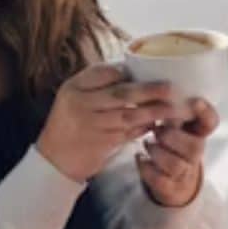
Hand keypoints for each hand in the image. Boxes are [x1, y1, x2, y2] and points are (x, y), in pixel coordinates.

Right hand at [37, 64, 176, 181]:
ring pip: (129, 115)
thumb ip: (96, 82)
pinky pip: (129, 132)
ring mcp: (92, 125)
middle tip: (171, 88)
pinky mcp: (103, 144)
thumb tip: (129, 68)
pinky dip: (144, 127)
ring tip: (174, 107)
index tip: (149, 70)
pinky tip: (158, 123)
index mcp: (74, 88)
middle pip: (121, 94)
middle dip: (149, 90)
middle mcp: (82, 105)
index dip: (127, 72)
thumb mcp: (72, 95)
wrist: (53, 159)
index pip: (104, 73)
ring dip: (153, 111)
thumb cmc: (68, 122)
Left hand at [137, 98, 218, 206]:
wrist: (173, 179)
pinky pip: (160, 180)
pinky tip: (140, 158)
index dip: (206, 113)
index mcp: (198, 131)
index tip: (195, 101)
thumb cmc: (171, 141)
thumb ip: (171, 105)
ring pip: (176, 165)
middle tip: (157, 129)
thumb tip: (155, 83)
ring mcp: (184, 172)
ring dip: (157, 152)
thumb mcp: (176, 121)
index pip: (211, 122)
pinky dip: (146, 168)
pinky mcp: (170, 187)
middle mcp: (195, 152)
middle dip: (172, 137)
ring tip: (147, 143)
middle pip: (194, 147)